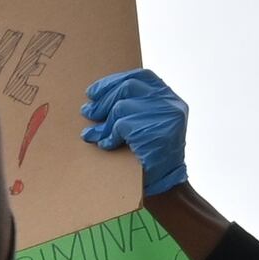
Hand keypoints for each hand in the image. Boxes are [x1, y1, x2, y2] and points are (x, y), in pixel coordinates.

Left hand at [83, 68, 190, 195]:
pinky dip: (110, 136)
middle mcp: (171, 104)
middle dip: (103, 100)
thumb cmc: (147, 153)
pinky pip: (122, 125)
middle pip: (128, 87)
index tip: (93, 92)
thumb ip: (131, 106)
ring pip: (122, 106)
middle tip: (87, 113)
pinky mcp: (157, 131)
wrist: (164, 182)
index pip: (141, 77)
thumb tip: (93, 99)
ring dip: (104, 123)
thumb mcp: (143, 124)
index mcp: (169, 98)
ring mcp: (167, 117)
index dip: (114, 81)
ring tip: (94, 134)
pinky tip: (107, 145)